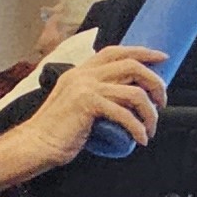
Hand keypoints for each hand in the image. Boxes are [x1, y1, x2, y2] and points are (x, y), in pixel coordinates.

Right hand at [12, 45, 166, 165]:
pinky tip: (140, 138)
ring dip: (150, 113)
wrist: (35, 144)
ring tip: (150, 128)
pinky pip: (125, 114)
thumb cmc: (57, 130)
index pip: (116, 51)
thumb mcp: (77, 102)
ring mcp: (85, 87)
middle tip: (161, 102)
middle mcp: (83, 74)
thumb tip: (127, 97)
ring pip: (135, 92)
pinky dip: (138, 128)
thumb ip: (97, 93)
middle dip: (155, 82)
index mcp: (81, 71)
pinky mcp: (87, 104)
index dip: (142, 52)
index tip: (162, 58)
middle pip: (132, 66)